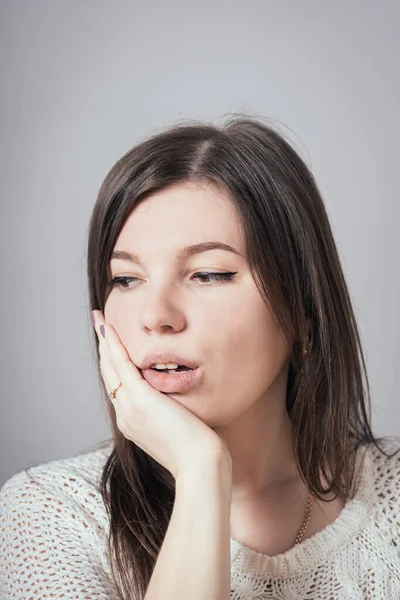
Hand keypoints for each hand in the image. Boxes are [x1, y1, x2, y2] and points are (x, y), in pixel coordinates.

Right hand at [92, 310, 230, 479]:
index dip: (113, 365)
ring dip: (105, 342)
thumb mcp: (179, 429)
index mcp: (133, 423)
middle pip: (109, 375)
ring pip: (111, 368)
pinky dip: (114, 346)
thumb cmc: (197, 452)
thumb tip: (179, 403)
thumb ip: (172, 413)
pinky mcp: (140, 399)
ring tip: (100, 322)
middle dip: (104, 350)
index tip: (111, 348)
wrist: (199, 466)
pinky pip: (122, 365)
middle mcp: (125, 415)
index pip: (119, 387)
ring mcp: (129, 408)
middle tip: (99, 326)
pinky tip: (109, 329)